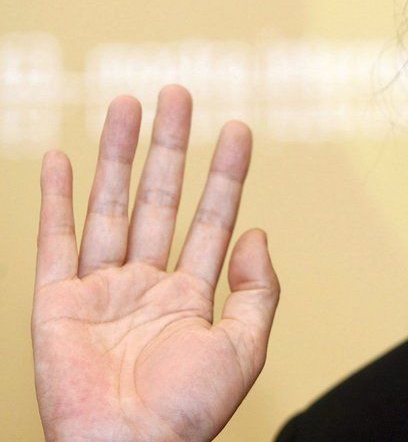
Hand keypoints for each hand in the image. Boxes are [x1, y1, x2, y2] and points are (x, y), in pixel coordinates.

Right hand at [31, 85, 279, 441]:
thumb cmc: (187, 413)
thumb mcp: (243, 348)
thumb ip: (257, 290)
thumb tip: (257, 233)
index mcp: (190, 295)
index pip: (211, 218)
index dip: (225, 173)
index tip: (237, 128)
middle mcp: (145, 283)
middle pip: (159, 198)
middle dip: (169, 146)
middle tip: (177, 93)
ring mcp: (100, 290)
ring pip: (110, 206)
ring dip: (117, 155)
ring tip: (128, 103)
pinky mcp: (57, 303)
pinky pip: (55, 240)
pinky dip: (56, 199)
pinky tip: (62, 159)